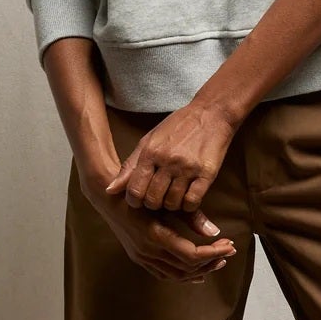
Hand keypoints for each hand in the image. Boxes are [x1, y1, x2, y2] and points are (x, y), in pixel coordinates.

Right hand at [97, 194, 236, 283]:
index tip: (228, 245)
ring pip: (177, 275)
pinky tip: (197, 274)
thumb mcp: (166, 200)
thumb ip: (191, 215)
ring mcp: (142, 257)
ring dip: (200, 271)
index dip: (213, 253)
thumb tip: (215, 231)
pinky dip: (183, 276)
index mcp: (155, 236)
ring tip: (218, 261)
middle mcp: (148, 251)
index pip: (191, 256)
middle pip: (187, 268)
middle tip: (229, 251)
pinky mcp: (139, 258)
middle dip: (212, 261)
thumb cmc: (139, 192)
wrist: (108, 198)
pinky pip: (164, 275)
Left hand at [103, 97, 239, 214]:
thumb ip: (130, 166)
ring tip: (173, 196)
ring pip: (173, 203)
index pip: (135, 189)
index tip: (139, 201)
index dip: (134, 201)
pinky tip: (187, 198)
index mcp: (150, 152)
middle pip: (153, 199)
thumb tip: (109, 190)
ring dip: (171, 205)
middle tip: (157, 199)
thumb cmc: (177, 127)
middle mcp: (167, 160)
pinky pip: (192, 201)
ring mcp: (188, 167)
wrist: (211, 113)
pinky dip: (188, 206)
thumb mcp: (149, 141)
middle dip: (153, 204)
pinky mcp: (207, 173)